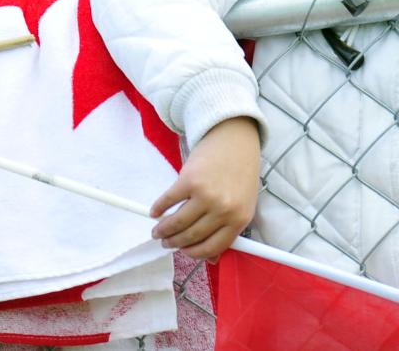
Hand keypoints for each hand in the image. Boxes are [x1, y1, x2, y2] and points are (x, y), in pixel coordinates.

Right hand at [149, 118, 260, 259]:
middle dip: (174, 242)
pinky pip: (168, 200)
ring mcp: (206, 195)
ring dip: (163, 229)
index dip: (194, 253)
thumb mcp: (243, 204)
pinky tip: (155, 211)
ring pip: (178, 222)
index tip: (183, 252)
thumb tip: (211, 259)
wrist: (235, 138)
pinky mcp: (189, 180)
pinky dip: (158, 208)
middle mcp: (223, 210)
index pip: (212, 247)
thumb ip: (229, 229)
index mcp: (239, 220)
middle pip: (192, 236)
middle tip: (165, 242)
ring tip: (157, 231)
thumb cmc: (239, 172)